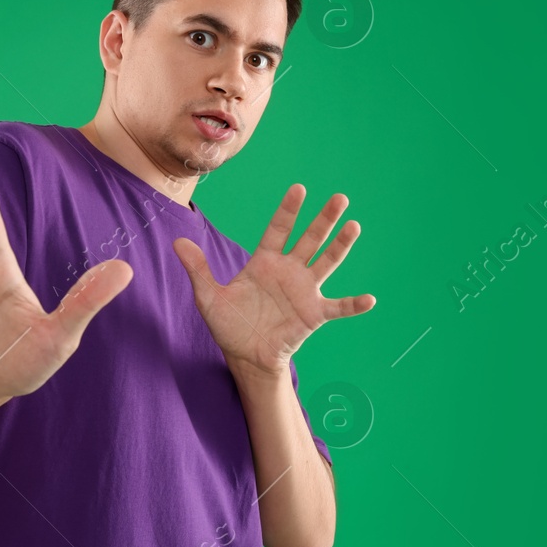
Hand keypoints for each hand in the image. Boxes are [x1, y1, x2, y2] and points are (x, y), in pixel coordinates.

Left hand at [172, 184, 374, 376]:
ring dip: (340, 246)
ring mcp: (304, 291)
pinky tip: (370, 299)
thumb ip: (198, 268)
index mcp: (265, 261)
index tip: (299, 189)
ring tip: (354, 226)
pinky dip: (354, 304)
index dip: (289, 210)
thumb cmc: (229, 325)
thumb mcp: (208, 296)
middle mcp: (289, 271)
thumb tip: (177, 242)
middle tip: (340, 198)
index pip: (279, 229)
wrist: (244, 356)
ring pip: (326, 263)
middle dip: (324, 219)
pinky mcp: (313, 315)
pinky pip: (338, 308)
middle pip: (309, 239)